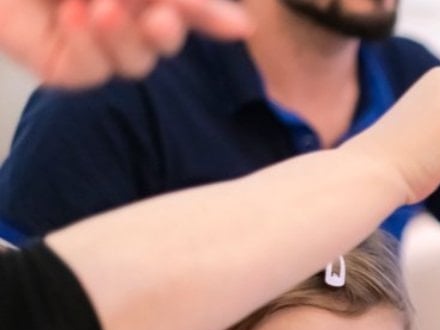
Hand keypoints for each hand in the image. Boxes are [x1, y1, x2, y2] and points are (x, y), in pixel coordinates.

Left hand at [0, 0, 251, 87]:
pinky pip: (90, 73)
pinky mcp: (60, 66)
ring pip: (135, 65)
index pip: (184, 10)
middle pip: (166, 41)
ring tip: (102, 7)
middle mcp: (117, 14)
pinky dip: (87, 46)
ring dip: (125, 36)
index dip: (210, 17)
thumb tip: (242, 26)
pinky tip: (73, 17)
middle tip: (159, 15)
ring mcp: (90, 44)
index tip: (239, 27)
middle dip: (166, 30)